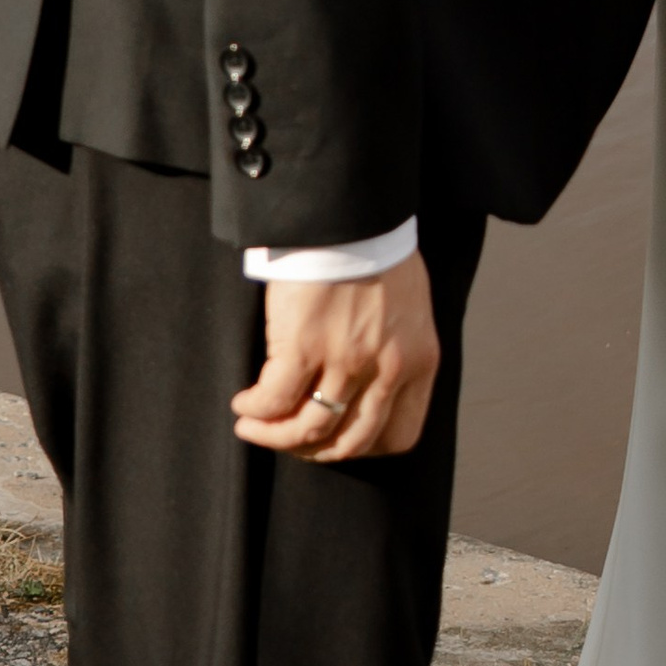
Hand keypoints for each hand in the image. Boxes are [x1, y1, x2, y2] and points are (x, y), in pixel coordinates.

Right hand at [231, 256, 439, 463]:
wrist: (352, 214)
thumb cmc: (378, 252)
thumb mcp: (410, 309)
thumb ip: (397, 352)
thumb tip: (369, 388)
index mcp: (420, 360)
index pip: (400, 436)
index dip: (361, 447)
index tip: (335, 440)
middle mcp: (387, 369)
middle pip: (349, 442)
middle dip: (313, 450)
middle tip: (287, 439)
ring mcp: (346, 361)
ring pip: (309, 430)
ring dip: (274, 436)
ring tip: (252, 427)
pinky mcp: (304, 346)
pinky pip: (275, 400)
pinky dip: (256, 410)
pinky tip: (245, 403)